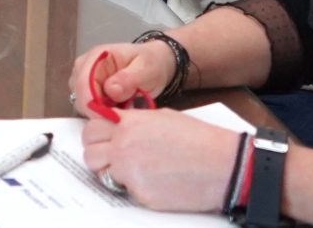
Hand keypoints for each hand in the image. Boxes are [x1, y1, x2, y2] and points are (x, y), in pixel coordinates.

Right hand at [68, 42, 174, 112]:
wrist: (153, 63)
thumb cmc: (150, 63)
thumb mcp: (146, 69)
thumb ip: (128, 79)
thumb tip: (111, 90)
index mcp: (97, 56)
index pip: (83, 83)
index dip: (93, 104)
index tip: (111, 117)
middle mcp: (85, 66)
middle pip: (80, 96)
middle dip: (99, 109)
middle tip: (122, 112)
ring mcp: (84, 77)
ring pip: (82, 103)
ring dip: (100, 111)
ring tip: (122, 107)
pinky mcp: (88, 89)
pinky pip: (88, 106)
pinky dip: (101, 111)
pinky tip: (116, 107)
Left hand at [81, 109, 243, 211]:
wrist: (223, 165)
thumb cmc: (199, 140)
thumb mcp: (162, 118)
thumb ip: (134, 122)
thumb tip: (118, 127)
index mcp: (128, 124)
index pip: (91, 128)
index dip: (97, 135)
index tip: (104, 140)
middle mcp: (123, 146)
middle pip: (89, 152)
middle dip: (100, 155)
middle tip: (115, 158)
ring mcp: (130, 172)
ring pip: (101, 174)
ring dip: (112, 173)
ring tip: (135, 171)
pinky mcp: (140, 194)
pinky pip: (125, 191)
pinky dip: (136, 188)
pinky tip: (156, 182)